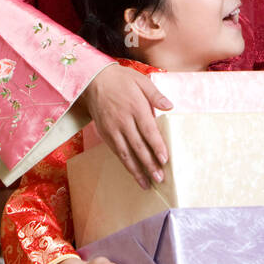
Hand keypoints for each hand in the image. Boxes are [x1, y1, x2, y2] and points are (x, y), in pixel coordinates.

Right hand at [80, 63, 171, 189]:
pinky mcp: (105, 134)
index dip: (157, 146)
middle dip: (149, 164)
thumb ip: (156, 95)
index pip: (148, 130)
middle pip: (138, 146)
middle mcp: (123, 121)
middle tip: (160, 178)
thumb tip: (170, 106)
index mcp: (135, 107)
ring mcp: (112, 129)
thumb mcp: (141, 80)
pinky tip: (134, 173)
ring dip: (137, 170)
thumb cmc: (121, 79)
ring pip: (126, 153)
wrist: (93, 80)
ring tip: (147, 184)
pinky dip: (126, 164)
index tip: (165, 159)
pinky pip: (117, 152)